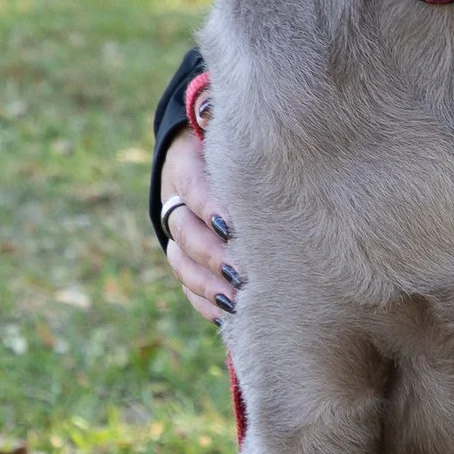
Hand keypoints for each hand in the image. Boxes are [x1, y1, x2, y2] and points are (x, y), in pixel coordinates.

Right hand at [158, 124, 243, 322]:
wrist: (229, 161)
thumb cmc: (253, 148)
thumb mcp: (247, 140)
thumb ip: (255, 147)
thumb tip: (273, 140)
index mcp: (190, 163)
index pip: (191, 183)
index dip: (207, 205)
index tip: (230, 225)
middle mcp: (179, 199)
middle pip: (184, 229)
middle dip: (211, 253)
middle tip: (240, 272)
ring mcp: (179, 232)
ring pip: (180, 261)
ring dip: (207, 283)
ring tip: (236, 300)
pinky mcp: (187, 260)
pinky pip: (187, 286)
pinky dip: (205, 301)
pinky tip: (229, 313)